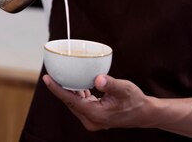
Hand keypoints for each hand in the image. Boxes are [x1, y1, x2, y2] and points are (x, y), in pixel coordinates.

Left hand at [42, 74, 157, 130]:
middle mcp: (91, 120)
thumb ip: (110, 84)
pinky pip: (81, 103)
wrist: (145, 113)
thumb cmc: (135, 101)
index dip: (57, 89)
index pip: (70, 101)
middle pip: (70, 102)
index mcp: (96, 115)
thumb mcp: (124, 89)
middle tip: (52, 73)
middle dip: (60, 88)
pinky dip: (78, 93)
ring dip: (69, 90)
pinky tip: (77, 83)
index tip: (46, 79)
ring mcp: (92, 119)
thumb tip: (98, 79)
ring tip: (62, 76)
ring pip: (74, 103)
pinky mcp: (95, 116)